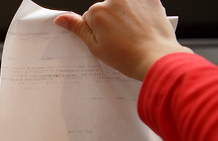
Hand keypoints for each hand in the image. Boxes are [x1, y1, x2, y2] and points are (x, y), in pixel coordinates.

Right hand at [54, 0, 192, 80]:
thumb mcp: (95, 47)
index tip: (107, 42)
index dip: (97, 32)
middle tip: (121, 40)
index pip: (90, 17)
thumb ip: (78, 29)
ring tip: (134, 35)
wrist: (156, 58)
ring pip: (123, 5)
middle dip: (111, 21)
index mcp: (98, 11)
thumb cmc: (127, 57)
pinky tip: (144, 27)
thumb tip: (61, 19)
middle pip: (107, 9)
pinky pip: (139, 2)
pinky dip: (141, 12)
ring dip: (126, 16)